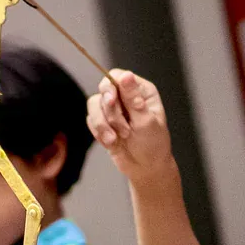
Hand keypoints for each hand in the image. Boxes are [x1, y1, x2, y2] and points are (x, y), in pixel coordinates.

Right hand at [86, 70, 175, 185]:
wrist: (145, 168)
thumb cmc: (153, 144)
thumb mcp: (145, 121)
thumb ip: (133, 99)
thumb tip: (126, 76)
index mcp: (140, 91)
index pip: (117, 76)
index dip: (110, 87)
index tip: (111, 101)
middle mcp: (126, 97)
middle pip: (103, 91)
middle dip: (110, 113)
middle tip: (123, 130)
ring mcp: (113, 110)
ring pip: (93, 106)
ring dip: (103, 125)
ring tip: (116, 139)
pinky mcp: (103, 122)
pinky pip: (91, 121)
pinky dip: (99, 133)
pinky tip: (112, 142)